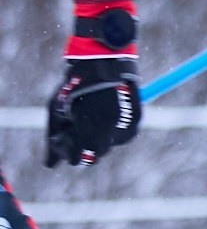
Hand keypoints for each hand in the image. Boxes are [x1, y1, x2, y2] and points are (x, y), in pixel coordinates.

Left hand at [46, 44, 142, 168]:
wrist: (103, 63)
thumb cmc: (74, 86)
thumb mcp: (57, 111)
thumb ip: (54, 139)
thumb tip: (49, 165)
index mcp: (91, 130)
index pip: (79, 158)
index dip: (67, 149)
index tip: (60, 136)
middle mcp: (113, 133)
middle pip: (96, 154)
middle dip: (82, 143)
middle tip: (73, 124)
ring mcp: (127, 127)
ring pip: (109, 145)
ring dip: (98, 135)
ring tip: (88, 114)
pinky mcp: (136, 121)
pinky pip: (121, 135)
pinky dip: (112, 128)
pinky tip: (103, 112)